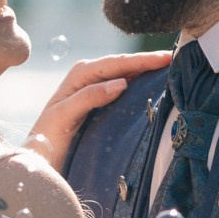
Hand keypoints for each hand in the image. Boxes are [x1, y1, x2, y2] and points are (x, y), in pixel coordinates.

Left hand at [24, 50, 173, 168]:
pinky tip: (156, 87)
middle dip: (149, 62)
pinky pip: (126, 90)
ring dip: (148, 72)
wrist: (40, 160)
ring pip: (127, 75)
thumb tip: (122, 82)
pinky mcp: (102, 104)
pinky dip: (142, 86)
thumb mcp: (64, 115)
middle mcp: (89, 77)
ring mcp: (97, 90)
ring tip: (173, 70)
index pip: (117, 63)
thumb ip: (89, 97)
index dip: (143, 59)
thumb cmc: (48, 139)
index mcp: (80, 74)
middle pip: (125, 65)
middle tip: (178, 59)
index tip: (166, 57)